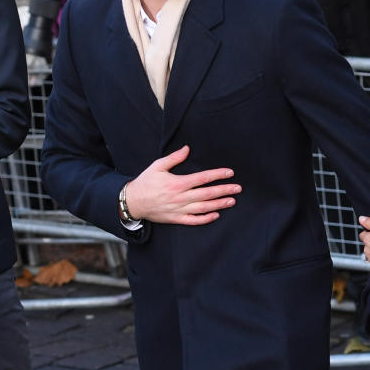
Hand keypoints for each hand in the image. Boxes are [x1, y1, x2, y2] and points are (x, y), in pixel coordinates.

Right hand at [124, 145, 241, 224]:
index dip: (217, 175)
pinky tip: (216, 215)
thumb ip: (174, 158)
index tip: (229, 172)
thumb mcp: (157, 166)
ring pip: (203, 208)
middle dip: (224, 190)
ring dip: (219, 204)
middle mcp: (180, 197)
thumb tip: (187, 148)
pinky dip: (205, 219)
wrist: (132, 202)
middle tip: (238, 188)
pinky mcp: (175, 219)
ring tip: (232, 201)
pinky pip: (193, 221)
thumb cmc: (145, 182)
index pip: (202, 178)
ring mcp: (178, 209)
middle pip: (207, 194)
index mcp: (177, 183)